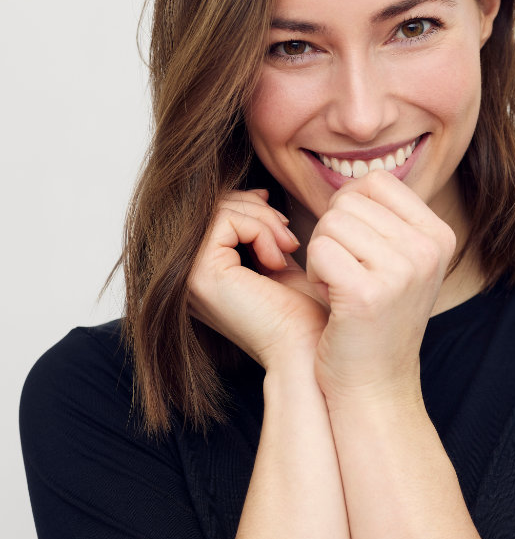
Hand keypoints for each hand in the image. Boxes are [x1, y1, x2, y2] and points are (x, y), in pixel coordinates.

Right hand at [188, 189, 328, 369]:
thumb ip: (260, 229)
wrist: (307, 348)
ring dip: (263, 220)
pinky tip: (277, 260)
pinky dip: (258, 230)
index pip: (210, 213)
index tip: (282, 226)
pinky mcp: (198, 274)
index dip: (249, 206)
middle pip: (211, 206)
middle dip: (258, 210)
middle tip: (290, 237)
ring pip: (218, 209)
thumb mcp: (276, 258)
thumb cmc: (300, 313)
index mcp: (200, 273)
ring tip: (288, 248)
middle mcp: (185, 275)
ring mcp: (186, 275)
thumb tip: (259, 190)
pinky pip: (224, 220)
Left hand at [306, 170, 456, 404]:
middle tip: (347, 273)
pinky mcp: (368, 293)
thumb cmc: (375, 320)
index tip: (358, 248)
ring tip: (340, 286)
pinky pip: (319, 249)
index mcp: (440, 235)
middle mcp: (428, 250)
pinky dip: (314, 272)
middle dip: (333, 234)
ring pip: (330, 222)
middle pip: (349, 201)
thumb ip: (386, 219)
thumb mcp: (401, 262)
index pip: (377, 181)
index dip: (351, 208)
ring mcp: (402, 271)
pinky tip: (332, 298)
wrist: (375, 385)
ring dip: (322, 253)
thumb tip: (355, 179)